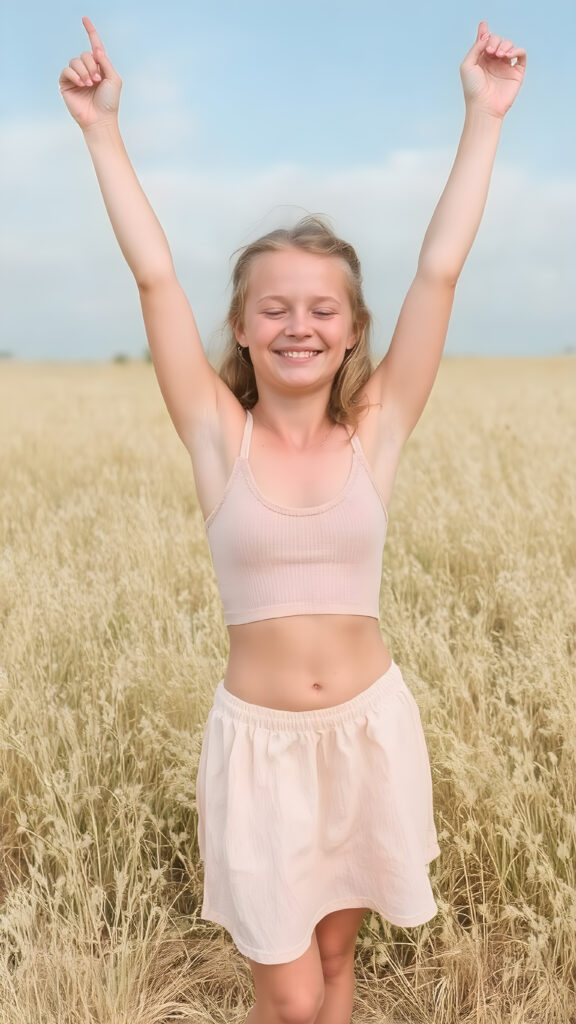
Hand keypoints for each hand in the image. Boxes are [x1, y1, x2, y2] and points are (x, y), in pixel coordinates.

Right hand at [58, 16, 121, 130]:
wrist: (100, 119)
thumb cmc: (109, 102)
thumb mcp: (114, 79)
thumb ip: (106, 62)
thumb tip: (96, 49)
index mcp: (99, 67)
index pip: (94, 46)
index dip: (90, 32)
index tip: (85, 19)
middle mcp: (87, 69)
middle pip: (85, 54)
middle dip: (92, 66)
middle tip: (97, 80)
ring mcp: (76, 76)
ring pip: (75, 61)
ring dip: (84, 71)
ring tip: (90, 84)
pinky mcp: (66, 83)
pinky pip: (67, 70)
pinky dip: (74, 75)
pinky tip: (81, 84)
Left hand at [460, 21, 525, 118]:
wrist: (483, 106)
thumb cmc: (472, 89)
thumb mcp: (467, 65)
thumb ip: (476, 47)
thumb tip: (486, 34)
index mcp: (481, 59)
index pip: (485, 41)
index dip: (485, 32)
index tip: (484, 25)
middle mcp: (494, 62)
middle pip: (498, 40)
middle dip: (494, 40)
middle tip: (490, 51)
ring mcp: (505, 66)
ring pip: (509, 45)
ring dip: (505, 45)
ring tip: (498, 55)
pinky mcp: (516, 72)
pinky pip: (521, 54)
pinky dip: (517, 50)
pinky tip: (508, 55)